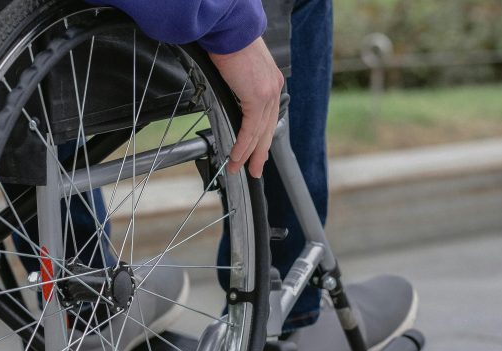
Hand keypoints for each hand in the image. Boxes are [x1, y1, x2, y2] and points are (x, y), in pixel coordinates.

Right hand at [209, 38, 283, 177]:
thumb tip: (228, 98)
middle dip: (260, 152)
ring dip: (247, 154)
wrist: (229, 30)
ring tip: (238, 168)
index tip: (256, 150)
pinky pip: (250, 129)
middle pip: (267, 129)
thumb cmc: (228, 43)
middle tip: (253, 169)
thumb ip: (238, 86)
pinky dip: (242, 145)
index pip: (267, 116)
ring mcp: (268, 93)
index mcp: (271, 81)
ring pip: (259, 133)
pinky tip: (236, 156)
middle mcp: (273, 88)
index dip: (262, 137)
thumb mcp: (237, 69)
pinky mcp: (257, 97)